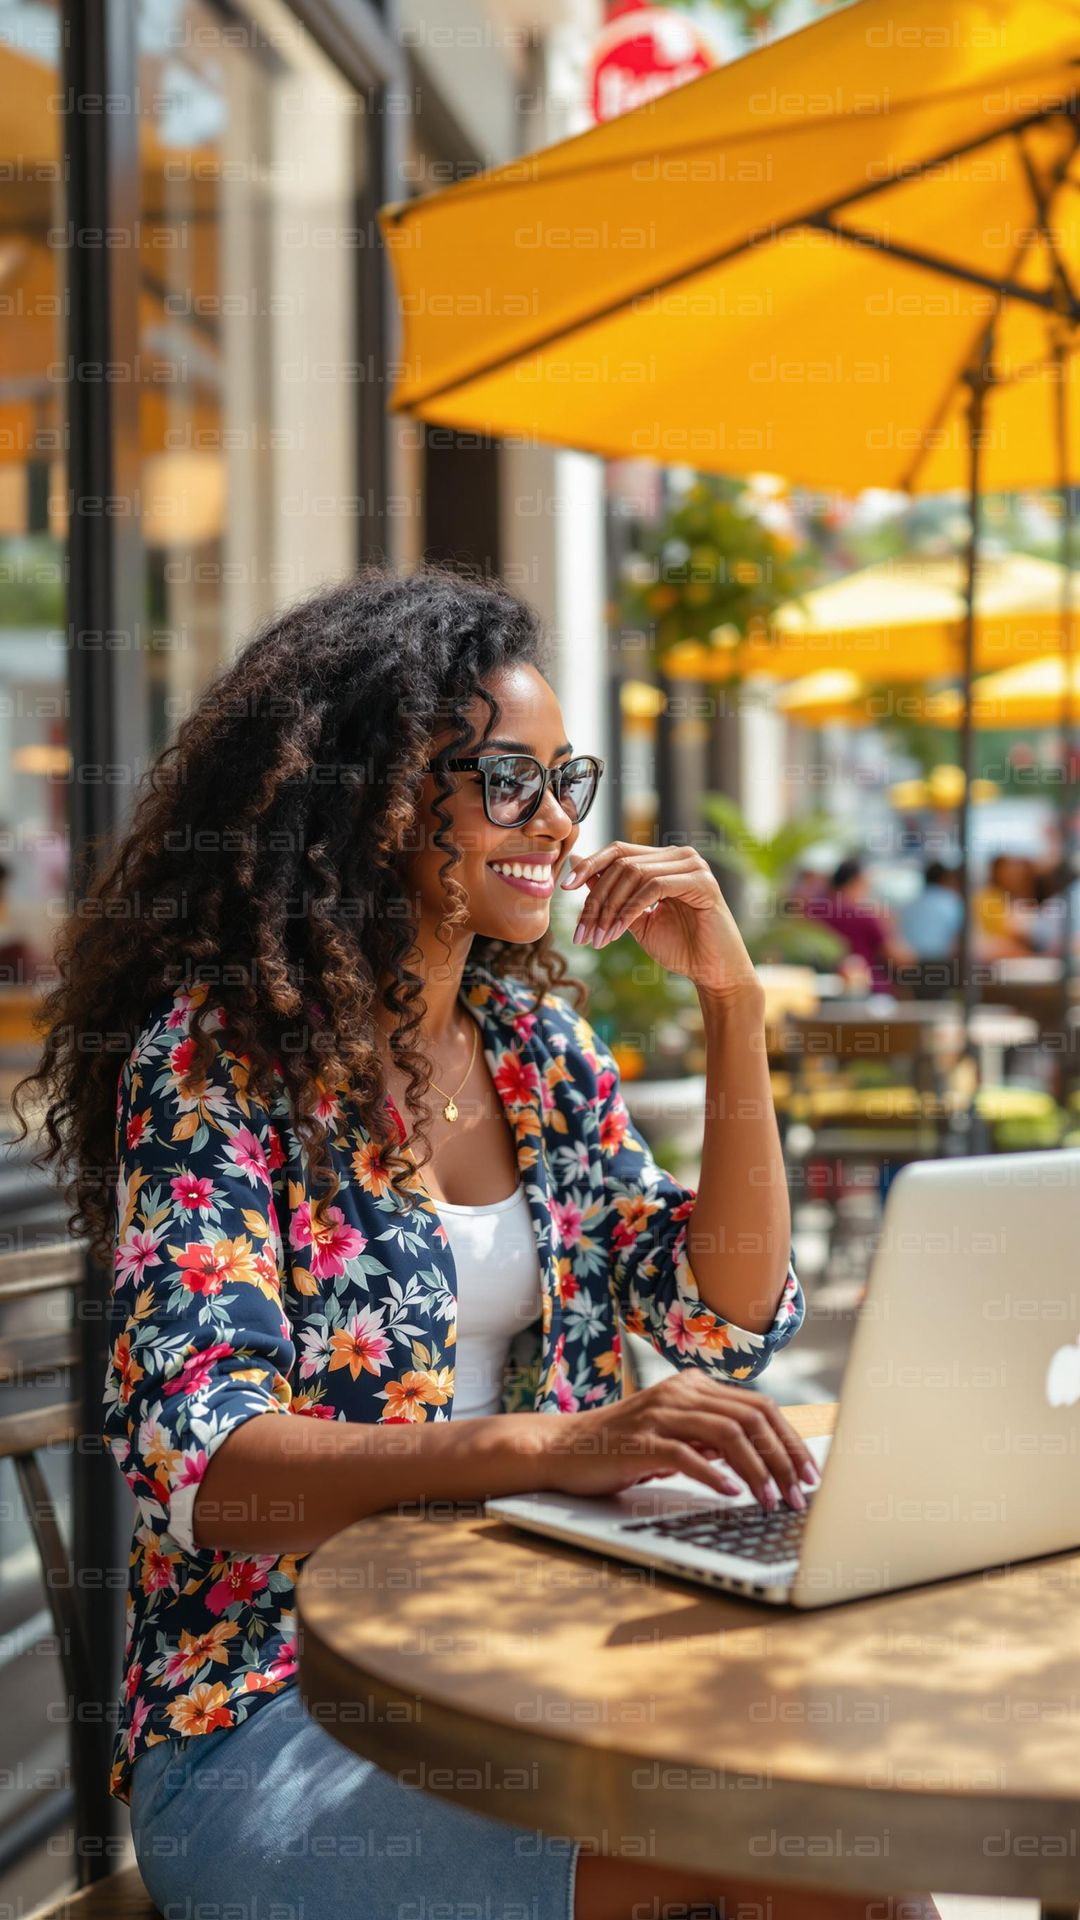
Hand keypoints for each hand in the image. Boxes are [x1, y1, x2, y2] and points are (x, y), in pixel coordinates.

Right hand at [532, 1370, 819, 1511]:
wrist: (562, 1448)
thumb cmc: (622, 1447)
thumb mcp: (675, 1434)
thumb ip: (712, 1436)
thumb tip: (763, 1457)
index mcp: (694, 1386)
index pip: (760, 1407)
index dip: (790, 1441)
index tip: (808, 1474)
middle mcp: (681, 1392)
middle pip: (751, 1418)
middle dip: (783, 1459)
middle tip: (798, 1496)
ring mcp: (659, 1414)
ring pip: (727, 1434)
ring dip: (757, 1471)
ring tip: (770, 1502)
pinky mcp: (640, 1441)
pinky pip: (686, 1454)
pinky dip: (714, 1474)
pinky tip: (730, 1493)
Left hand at [561, 841, 758, 999]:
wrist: (713, 972)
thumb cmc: (679, 947)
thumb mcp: (634, 918)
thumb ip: (610, 892)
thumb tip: (575, 864)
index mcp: (665, 860)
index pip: (618, 851)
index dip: (589, 866)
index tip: (564, 888)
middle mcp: (680, 856)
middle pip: (622, 863)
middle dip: (596, 899)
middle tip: (581, 933)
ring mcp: (693, 866)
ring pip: (634, 874)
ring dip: (609, 909)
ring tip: (598, 939)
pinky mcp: (702, 882)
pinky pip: (654, 887)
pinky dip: (629, 910)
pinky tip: (617, 933)